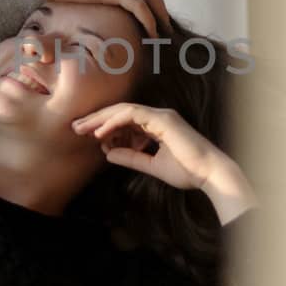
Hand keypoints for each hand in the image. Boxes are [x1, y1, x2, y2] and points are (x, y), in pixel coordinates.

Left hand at [71, 103, 227, 190]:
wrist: (210, 174)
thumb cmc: (187, 171)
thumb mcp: (152, 165)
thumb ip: (131, 157)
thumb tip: (108, 153)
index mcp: (157, 125)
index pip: (125, 120)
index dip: (104, 126)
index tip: (87, 136)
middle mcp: (158, 117)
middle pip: (120, 112)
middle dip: (96, 119)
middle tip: (76, 127)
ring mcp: (160, 116)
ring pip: (123, 110)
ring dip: (101, 119)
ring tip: (83, 129)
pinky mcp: (163, 119)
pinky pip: (131, 115)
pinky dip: (114, 123)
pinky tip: (100, 133)